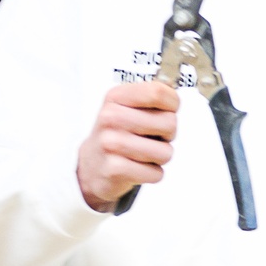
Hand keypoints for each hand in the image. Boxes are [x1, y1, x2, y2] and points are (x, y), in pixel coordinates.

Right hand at [77, 80, 180, 210]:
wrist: (90, 166)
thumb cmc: (118, 134)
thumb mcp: (127, 107)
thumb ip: (152, 98)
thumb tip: (174, 94)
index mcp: (116, 97)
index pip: (158, 92)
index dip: (172, 104)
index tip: (167, 111)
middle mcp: (110, 117)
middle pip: (169, 123)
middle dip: (167, 135)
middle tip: (150, 138)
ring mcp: (111, 143)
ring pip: (166, 152)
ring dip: (160, 156)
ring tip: (142, 154)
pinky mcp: (115, 169)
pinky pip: (156, 173)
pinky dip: (152, 173)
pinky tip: (136, 167)